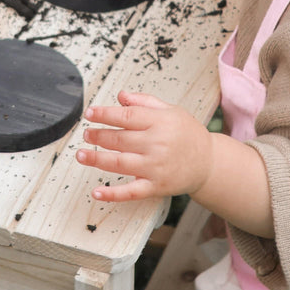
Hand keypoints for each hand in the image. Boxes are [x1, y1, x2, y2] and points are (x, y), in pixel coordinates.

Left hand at [75, 90, 212, 201]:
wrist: (208, 162)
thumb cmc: (187, 133)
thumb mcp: (170, 110)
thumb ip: (144, 101)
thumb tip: (120, 96)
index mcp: (160, 122)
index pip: (126, 116)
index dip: (105, 114)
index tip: (90, 113)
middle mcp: (157, 144)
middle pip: (119, 139)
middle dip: (97, 135)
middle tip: (85, 133)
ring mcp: (155, 167)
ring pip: (119, 163)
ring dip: (96, 159)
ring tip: (81, 155)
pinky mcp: (156, 187)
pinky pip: (131, 192)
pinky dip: (112, 193)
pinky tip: (97, 192)